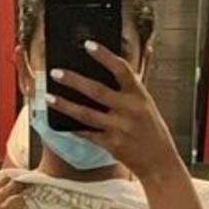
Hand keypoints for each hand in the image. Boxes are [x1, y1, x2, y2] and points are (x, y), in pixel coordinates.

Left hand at [45, 42, 179, 184]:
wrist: (159, 163)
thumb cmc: (152, 130)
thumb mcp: (147, 103)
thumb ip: (137, 81)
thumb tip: (139, 52)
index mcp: (139, 95)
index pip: (121, 69)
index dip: (104, 56)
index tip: (88, 45)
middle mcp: (129, 110)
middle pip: (97, 91)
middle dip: (73, 80)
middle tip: (55, 72)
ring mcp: (120, 128)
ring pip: (86, 114)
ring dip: (65, 105)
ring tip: (48, 97)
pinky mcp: (112, 145)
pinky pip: (88, 134)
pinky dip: (74, 127)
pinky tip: (61, 121)